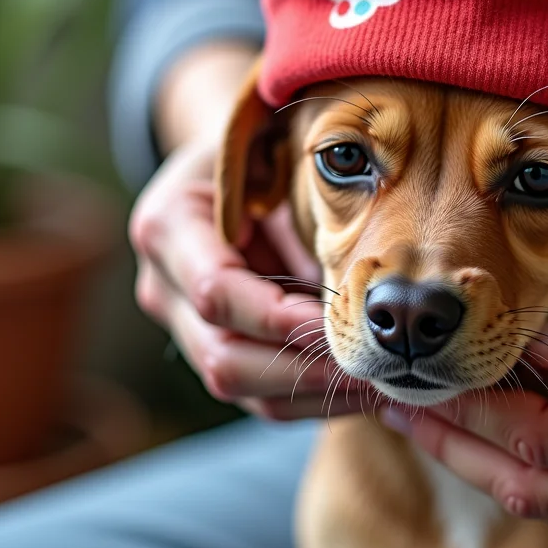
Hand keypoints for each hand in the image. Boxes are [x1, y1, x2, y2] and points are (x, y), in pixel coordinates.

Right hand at [129, 44, 375, 419]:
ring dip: (317, 394)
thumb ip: (303, 207)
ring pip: (242, 389)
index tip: (347, 323)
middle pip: (223, 358)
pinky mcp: (213, 350)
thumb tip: (368, 276)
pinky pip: (260, 397)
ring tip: (385, 384)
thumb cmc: (265, 150)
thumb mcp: (278, 156)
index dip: (283, 319)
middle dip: (306, 369)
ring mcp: (182, 325)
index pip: (218, 294)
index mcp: (167, 226)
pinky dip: (315, 397)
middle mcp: (162, 285)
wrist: (231, 164)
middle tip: (376, 366)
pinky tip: (369, 389)